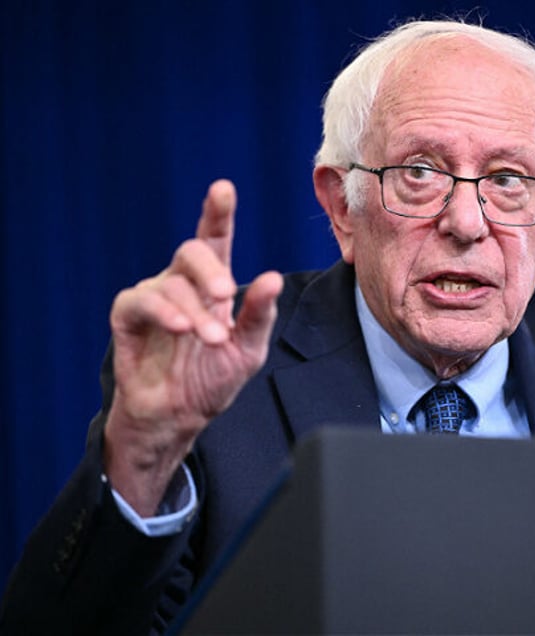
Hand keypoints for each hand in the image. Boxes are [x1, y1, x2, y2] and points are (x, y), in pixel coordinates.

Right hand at [103, 180, 282, 514]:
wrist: (180, 417)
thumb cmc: (213, 378)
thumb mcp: (247, 349)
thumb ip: (258, 315)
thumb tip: (272, 278)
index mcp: (212, 284)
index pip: (216, 240)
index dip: (217, 213)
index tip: (223, 189)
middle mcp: (182, 282)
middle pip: (192, 252)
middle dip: (210, 270)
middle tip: (225, 296)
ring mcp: (154, 296)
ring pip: (171, 284)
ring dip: (194, 311)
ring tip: (211, 339)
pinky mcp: (128, 317)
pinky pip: (139, 301)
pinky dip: (162, 311)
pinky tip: (180, 326)